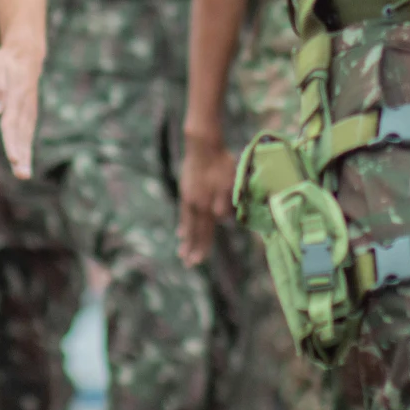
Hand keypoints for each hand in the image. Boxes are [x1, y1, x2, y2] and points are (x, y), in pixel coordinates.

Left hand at [0, 37, 44, 178]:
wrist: (25, 52)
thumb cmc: (5, 60)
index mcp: (16, 96)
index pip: (12, 123)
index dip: (13, 141)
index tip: (14, 158)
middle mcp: (25, 106)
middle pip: (22, 133)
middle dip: (22, 155)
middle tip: (22, 175)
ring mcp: (29, 110)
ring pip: (26, 135)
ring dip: (25, 155)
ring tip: (23, 174)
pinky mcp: (29, 113)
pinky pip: (28, 133)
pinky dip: (26, 148)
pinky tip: (23, 162)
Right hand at [176, 129, 236, 267]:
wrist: (202, 146)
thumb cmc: (220, 163)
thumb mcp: (229, 183)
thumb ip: (225, 203)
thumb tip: (222, 220)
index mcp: (207, 204)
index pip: (205, 231)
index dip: (203, 247)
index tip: (198, 261)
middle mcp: (196, 204)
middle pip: (194, 231)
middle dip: (192, 248)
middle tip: (187, 263)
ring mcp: (189, 197)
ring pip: (187, 223)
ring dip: (185, 238)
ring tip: (181, 250)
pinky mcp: (185, 190)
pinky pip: (184, 212)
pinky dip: (183, 223)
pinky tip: (180, 229)